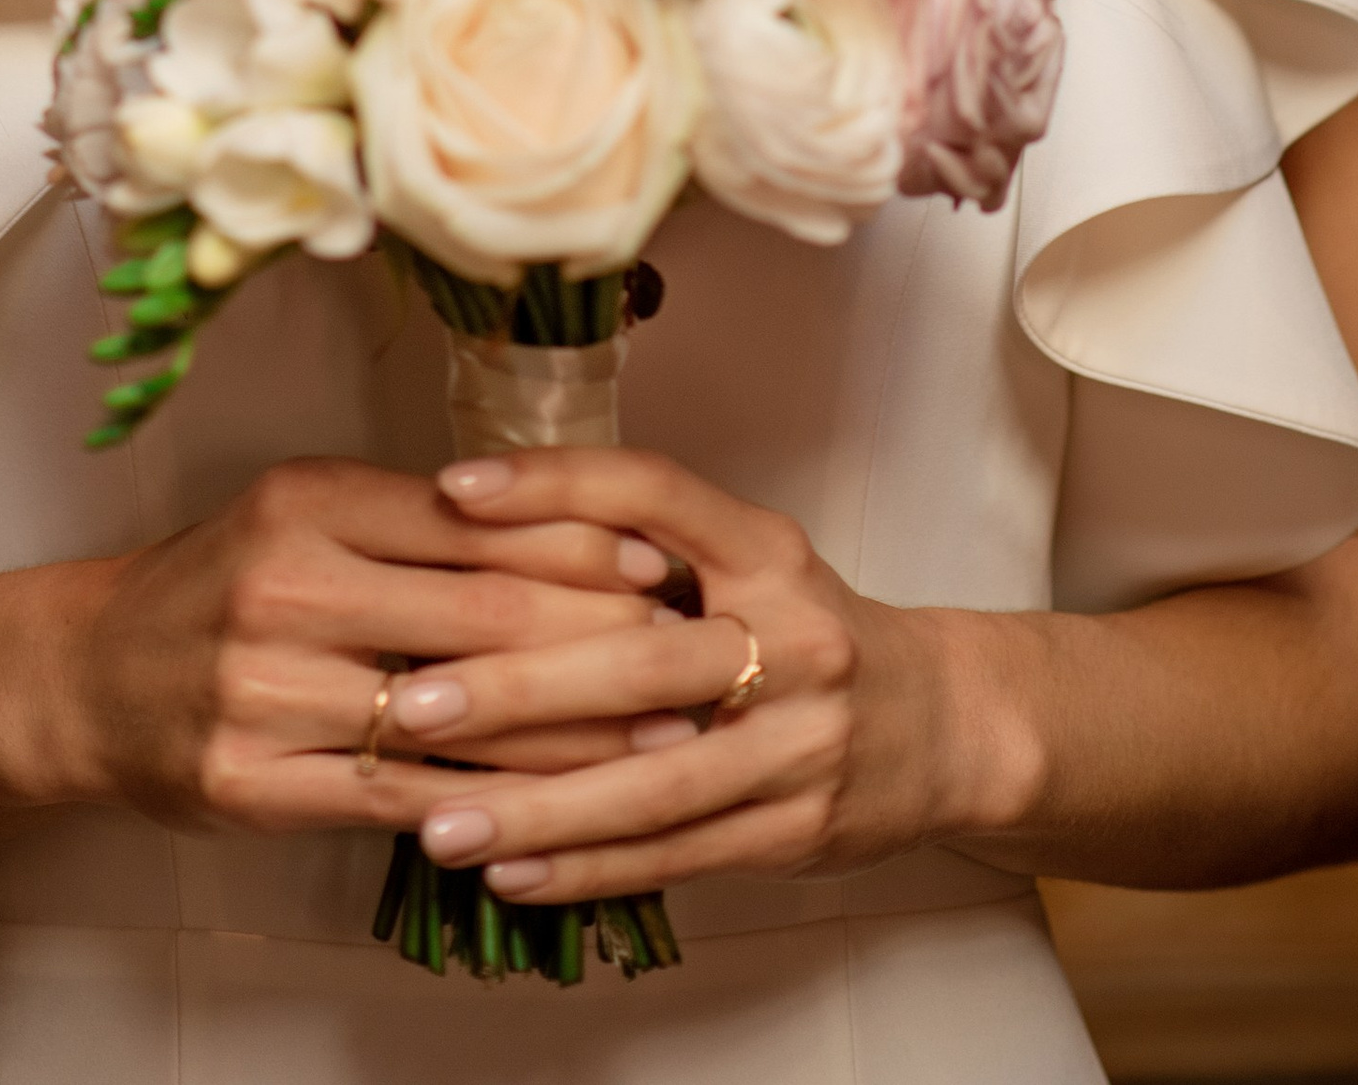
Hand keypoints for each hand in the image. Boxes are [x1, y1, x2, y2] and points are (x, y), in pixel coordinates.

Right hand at [47, 455, 688, 837]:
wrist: (89, 674)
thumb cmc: (223, 583)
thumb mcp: (306, 515)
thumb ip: (417, 524)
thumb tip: (571, 534)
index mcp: (308, 501)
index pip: (472, 523)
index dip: (577, 547)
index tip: (660, 566)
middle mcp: (285, 586)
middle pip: (478, 619)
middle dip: (598, 643)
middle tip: (689, 659)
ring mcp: (264, 691)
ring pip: (451, 719)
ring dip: (567, 738)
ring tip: (655, 744)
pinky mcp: (254, 782)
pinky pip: (397, 797)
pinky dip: (482, 803)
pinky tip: (550, 811)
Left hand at [380, 449, 1019, 901]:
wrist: (944, 723)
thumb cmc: (806, 632)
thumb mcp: (751, 562)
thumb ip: (646, 552)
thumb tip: (484, 538)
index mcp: (767, 549)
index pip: (652, 493)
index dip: (553, 485)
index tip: (453, 491)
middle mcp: (789, 637)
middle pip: (639, 659)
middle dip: (516, 686)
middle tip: (412, 702)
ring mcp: (798, 743)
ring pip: (651, 783)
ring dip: (536, 807)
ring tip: (438, 822)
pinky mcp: (794, 829)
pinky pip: (675, 855)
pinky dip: (587, 868)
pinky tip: (510, 872)